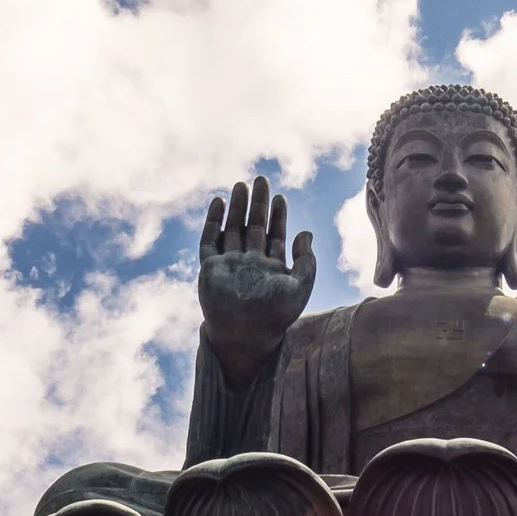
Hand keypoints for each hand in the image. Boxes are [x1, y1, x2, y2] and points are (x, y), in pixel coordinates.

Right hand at [198, 175, 316, 384]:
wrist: (245, 335)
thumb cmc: (275, 316)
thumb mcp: (300, 287)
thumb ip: (306, 261)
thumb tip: (306, 233)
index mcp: (271, 268)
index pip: (275, 235)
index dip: (278, 216)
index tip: (281, 197)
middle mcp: (250, 263)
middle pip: (253, 227)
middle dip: (258, 204)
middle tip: (261, 180)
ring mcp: (229, 264)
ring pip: (232, 229)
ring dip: (237, 207)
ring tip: (241, 185)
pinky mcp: (210, 268)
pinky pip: (210, 240)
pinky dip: (214, 221)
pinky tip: (219, 202)